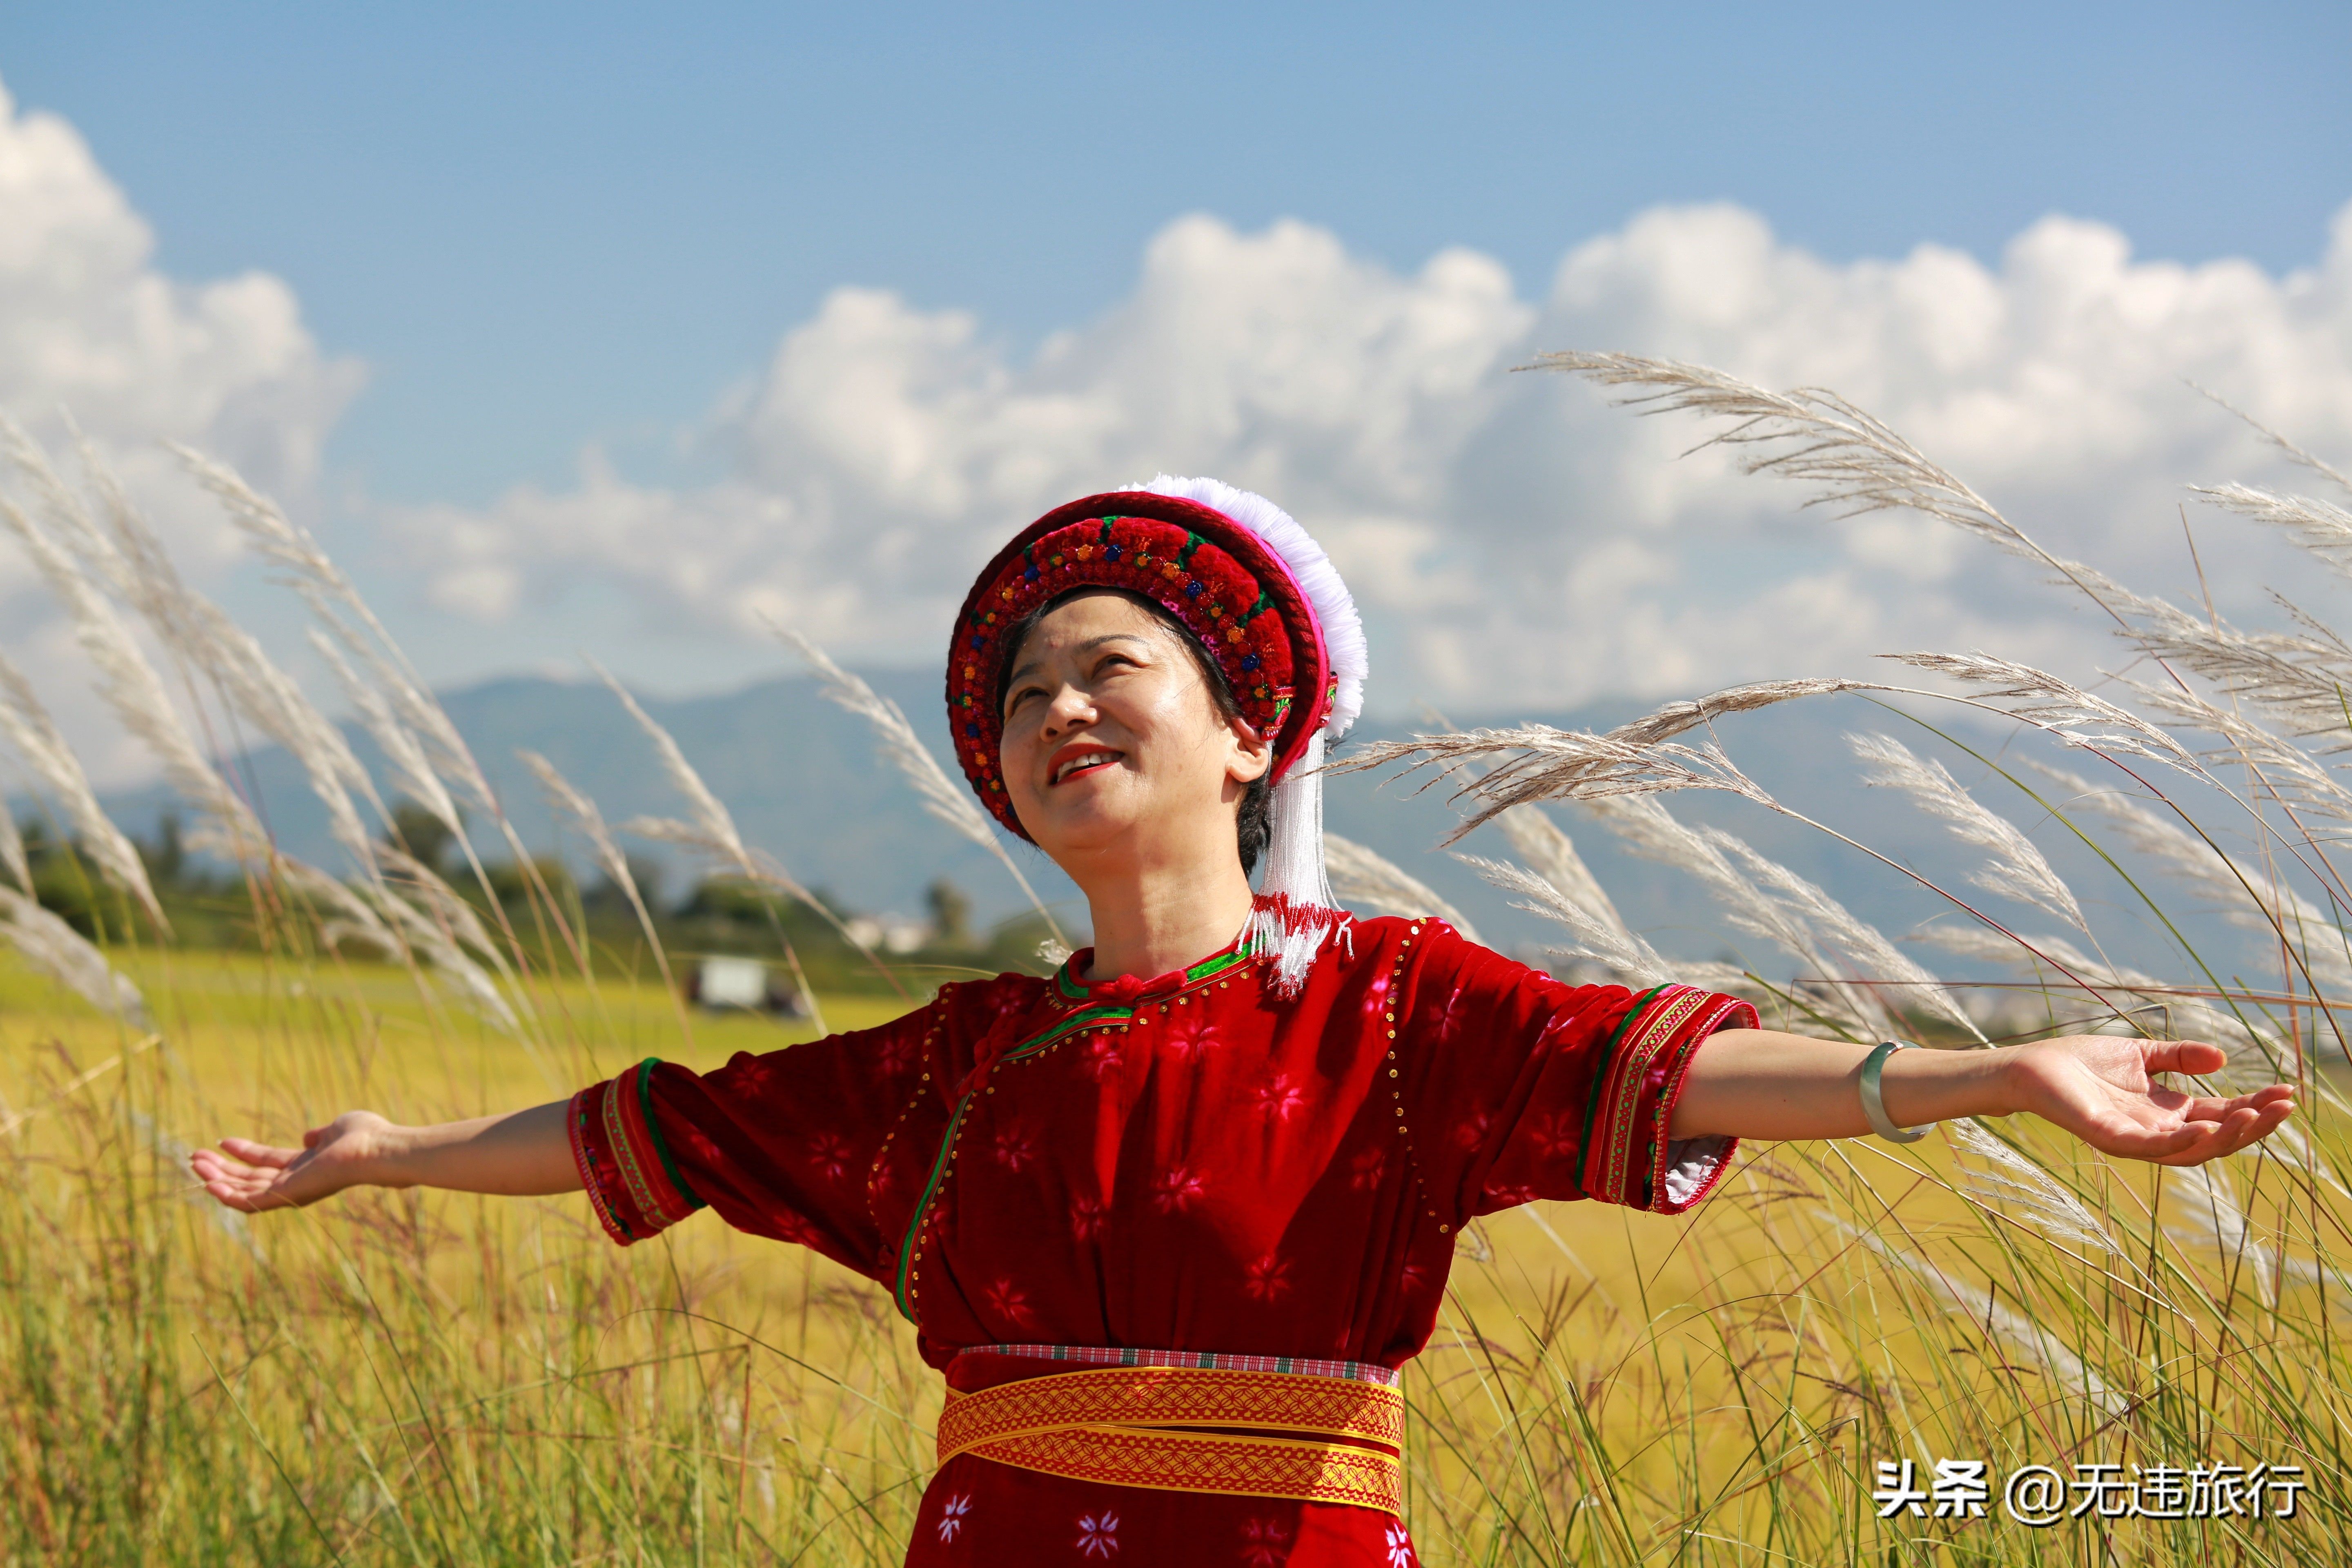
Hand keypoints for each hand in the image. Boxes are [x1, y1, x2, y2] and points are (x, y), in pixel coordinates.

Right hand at [190, 1111, 405, 1212]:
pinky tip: (208, 1183)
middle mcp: (295, 1182)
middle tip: (195, 1156)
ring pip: (243, 1191)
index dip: (243, 1153)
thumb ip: (320, 1133)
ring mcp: (290, 1191)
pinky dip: (227, 1195)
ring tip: (195, 1163)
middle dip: (222, 1169)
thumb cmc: (364, 1136)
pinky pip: (249, 1203)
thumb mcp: (337, 1127)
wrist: (377, 1149)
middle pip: (249, 1179)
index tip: (221, 1142)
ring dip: (217, 1179)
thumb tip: (308, 1136)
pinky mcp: (286, 1197)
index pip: (266, 1163)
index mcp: (305, 1166)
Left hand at [2003, 1037, 2293, 1165]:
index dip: (2254, 1106)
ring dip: (2226, 1136)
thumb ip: (2180, 1057)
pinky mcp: (2109, 1137)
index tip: (2286, 1092)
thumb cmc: (2084, 1062)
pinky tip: (2204, 1128)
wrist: (2034, 1066)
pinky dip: (2180, 1141)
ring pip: (2191, 1150)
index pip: (2221, 1115)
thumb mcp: (2143, 1055)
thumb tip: (2221, 1060)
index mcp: (2168, 1112)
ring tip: (2254, 1115)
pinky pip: (2150, 1148)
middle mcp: (2157, 1131)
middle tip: (2284, 1106)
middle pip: (2217, 1138)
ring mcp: (2135, 1138)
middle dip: (2253, 1125)